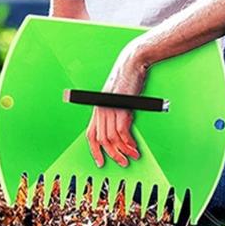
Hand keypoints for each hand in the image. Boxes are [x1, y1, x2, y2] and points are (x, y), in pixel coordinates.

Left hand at [86, 41, 148, 167]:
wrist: (132, 63)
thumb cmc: (127, 78)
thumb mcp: (116, 97)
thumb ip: (114, 112)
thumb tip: (119, 133)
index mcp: (97, 107)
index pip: (91, 134)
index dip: (94, 150)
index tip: (100, 162)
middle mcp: (100, 108)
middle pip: (102, 139)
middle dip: (112, 154)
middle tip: (123, 162)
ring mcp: (109, 108)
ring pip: (112, 138)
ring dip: (123, 150)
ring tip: (133, 156)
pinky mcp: (120, 106)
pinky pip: (122, 131)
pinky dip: (128, 142)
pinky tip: (134, 146)